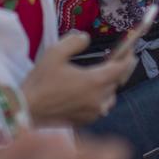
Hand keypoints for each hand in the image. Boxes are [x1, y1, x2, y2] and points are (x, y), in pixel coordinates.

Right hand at [21, 31, 136, 126]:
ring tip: (107, 75)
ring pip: (111, 96)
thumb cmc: (41, 82)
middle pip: (118, 82)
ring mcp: (94, 112)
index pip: (121, 68)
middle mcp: (99, 98)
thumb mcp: (55, 53)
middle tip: (124, 58)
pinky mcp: (87, 120)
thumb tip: (86, 38)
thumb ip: (74, 41)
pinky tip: (93, 91)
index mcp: (94, 81)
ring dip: (111, 85)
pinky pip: (101, 107)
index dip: (128, 57)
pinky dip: (101, 97)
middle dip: (122, 69)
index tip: (131, 49)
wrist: (27, 111)